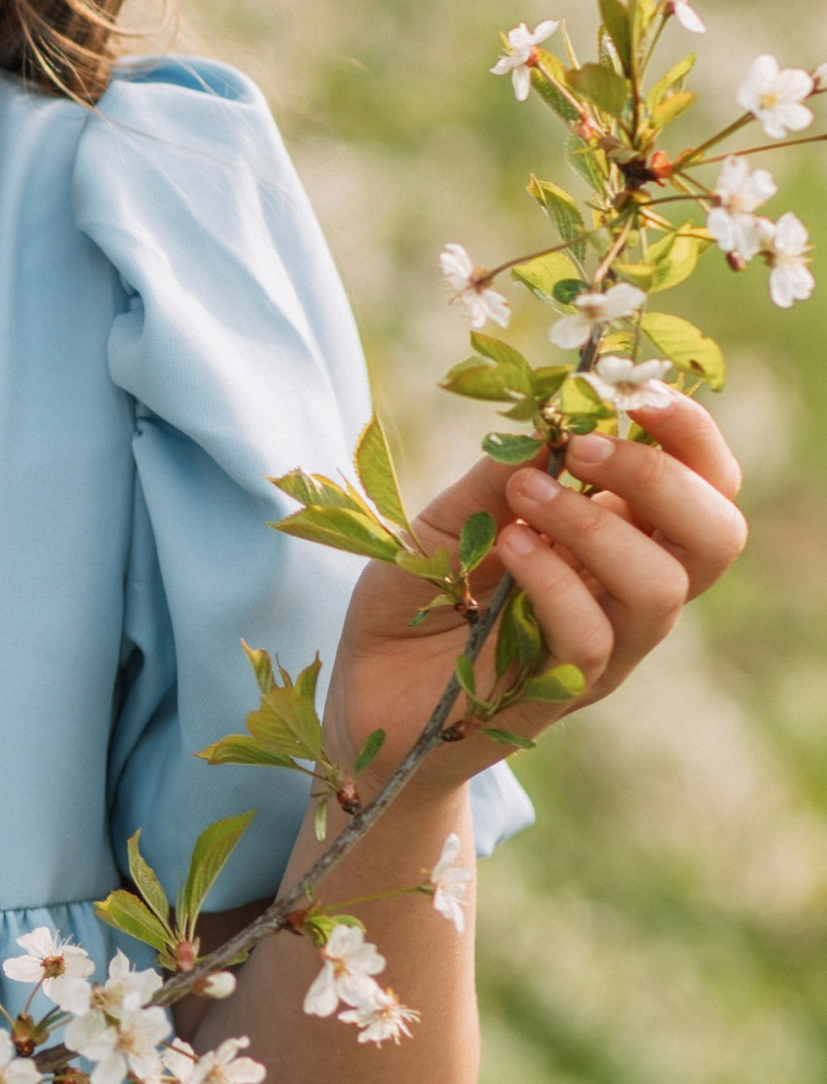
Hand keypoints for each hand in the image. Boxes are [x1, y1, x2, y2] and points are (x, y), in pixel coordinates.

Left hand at [326, 390, 747, 785]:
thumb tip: (553, 417)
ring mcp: (603, 649)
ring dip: (596, 524)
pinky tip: (508, 548)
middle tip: (581, 447)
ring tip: (526, 495)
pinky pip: (591, 638)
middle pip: (716, 536)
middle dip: (661, 477)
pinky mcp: (558, 692)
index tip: (634, 392)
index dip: (690, 436)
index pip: (704, 486)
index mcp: (619, 538)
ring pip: (662, 588)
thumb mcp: (449, 518)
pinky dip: (554, 580)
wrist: (367, 688)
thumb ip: (500, 474)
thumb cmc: (417, 596)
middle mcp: (626, 594)